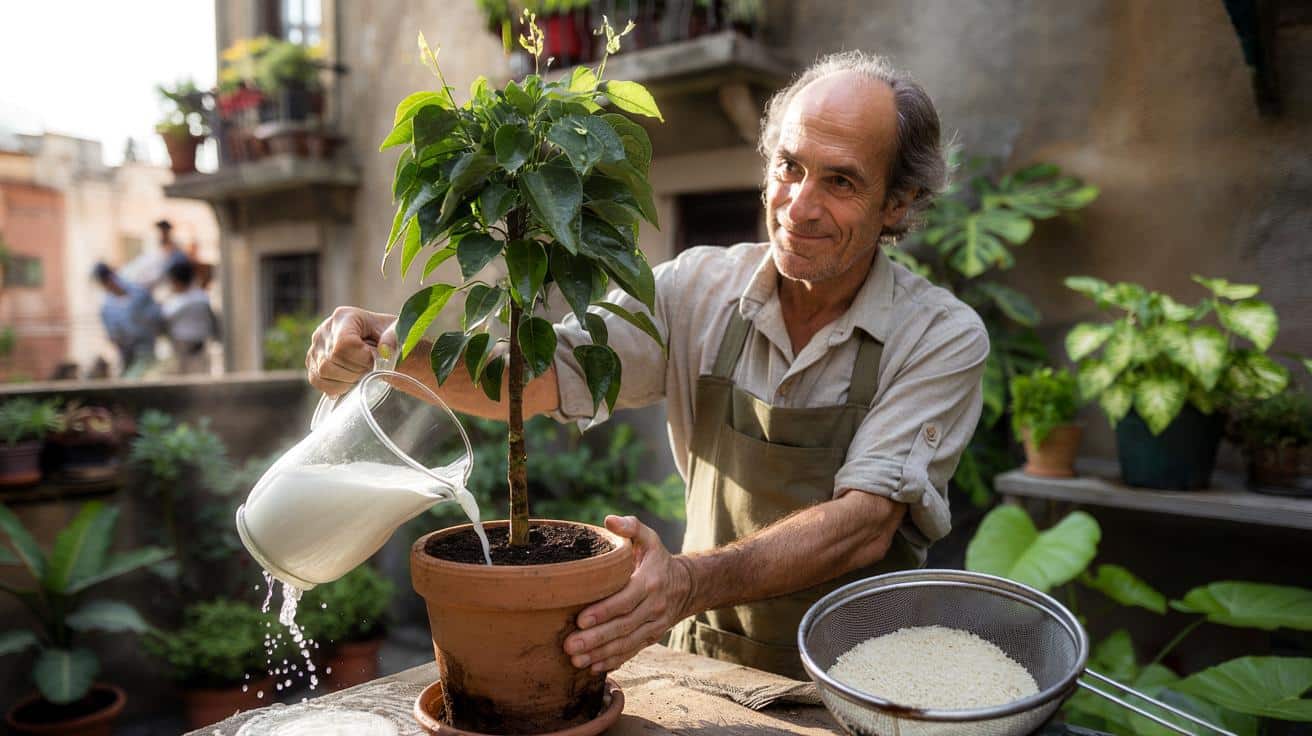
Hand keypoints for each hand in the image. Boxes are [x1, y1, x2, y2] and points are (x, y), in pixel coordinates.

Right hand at [306, 307, 396, 395]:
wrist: (377, 342)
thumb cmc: (386, 335)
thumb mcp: (395, 331)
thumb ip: (393, 339)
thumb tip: (385, 351)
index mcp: (344, 317)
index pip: (344, 343)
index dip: (362, 358)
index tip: (374, 360)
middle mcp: (325, 330)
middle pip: (332, 360)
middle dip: (356, 371)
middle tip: (369, 370)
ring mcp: (316, 347)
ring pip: (322, 372)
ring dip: (346, 381)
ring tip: (360, 375)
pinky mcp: (312, 362)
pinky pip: (316, 381)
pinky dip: (334, 387)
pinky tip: (348, 382)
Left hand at [564, 515, 693, 673]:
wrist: (686, 585)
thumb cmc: (657, 559)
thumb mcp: (649, 539)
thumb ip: (631, 527)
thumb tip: (609, 520)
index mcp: (650, 581)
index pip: (626, 599)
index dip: (604, 611)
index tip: (580, 620)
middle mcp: (654, 606)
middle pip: (623, 626)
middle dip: (596, 638)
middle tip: (570, 645)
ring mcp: (654, 625)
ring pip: (626, 643)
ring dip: (600, 653)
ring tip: (575, 660)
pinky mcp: (651, 637)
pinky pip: (632, 652)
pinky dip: (613, 661)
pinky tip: (593, 667)